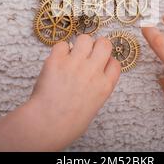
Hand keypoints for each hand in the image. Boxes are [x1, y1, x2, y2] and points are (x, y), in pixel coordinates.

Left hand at [30, 35, 120, 149]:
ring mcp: (75, 64)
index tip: (99, 64)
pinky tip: (56, 62)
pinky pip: (61, 45)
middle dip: (97, 46)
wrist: (48, 125)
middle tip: (87, 54)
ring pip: (84, 38)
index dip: (107, 61)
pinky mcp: (57, 60)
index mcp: (105, 85)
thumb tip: (92, 71)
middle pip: (104, 43)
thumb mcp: (94, 105)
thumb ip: (97, 87)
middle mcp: (93, 71)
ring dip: (78, 45)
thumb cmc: (69, 122)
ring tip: (71, 56)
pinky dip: (59, 51)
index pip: (115, 62)